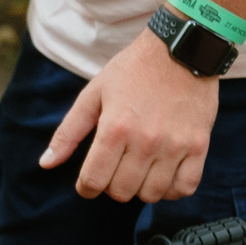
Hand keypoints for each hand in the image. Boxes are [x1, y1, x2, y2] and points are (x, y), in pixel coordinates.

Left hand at [40, 30, 219, 201]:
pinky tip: (163, 175)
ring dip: (140, 189)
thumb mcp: (93, 94)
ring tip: (137, 171)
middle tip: (114, 171)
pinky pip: (185, 188)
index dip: (86, 188)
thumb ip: (68, 132)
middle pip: (122, 192)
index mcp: (115, 128)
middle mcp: (145, 141)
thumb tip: (46, 163)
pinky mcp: (199, 146)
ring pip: (152, 194)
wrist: (180, 50)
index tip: (88, 183)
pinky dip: (172, 190)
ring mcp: (175, 146)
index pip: (94, 180)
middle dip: (111, 187)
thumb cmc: (133, 70)